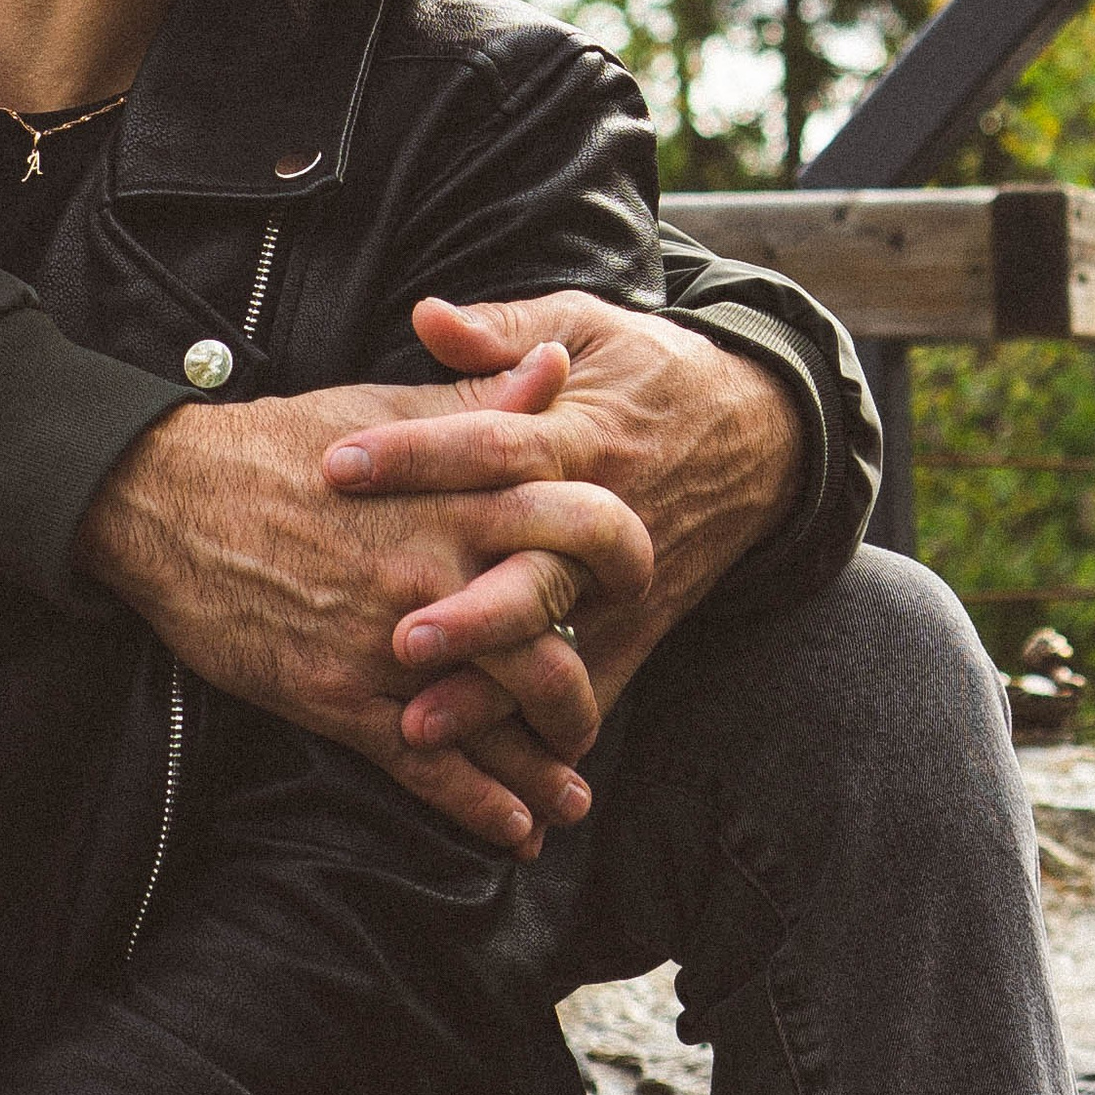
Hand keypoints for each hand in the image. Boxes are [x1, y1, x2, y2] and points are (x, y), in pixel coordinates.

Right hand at [73, 346, 650, 859]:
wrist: (171, 497)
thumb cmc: (285, 444)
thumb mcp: (390, 407)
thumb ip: (482, 397)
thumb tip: (560, 366)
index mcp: (459, 493)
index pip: (582, 524)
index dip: (626, 555)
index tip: (635, 584)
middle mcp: (438, 569)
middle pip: (554, 644)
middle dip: (585, 695)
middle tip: (589, 719)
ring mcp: (392, 639)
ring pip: (501, 718)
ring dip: (546, 768)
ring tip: (571, 796)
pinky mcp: (342, 695)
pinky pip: (429, 765)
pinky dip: (480, 807)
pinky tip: (514, 833)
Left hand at [327, 293, 804, 779]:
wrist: (757, 434)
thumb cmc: (648, 370)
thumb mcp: (584, 326)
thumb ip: (502, 329)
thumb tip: (425, 315)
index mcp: (576, 431)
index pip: (488, 442)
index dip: (413, 453)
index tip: (338, 464)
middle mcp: (600, 513)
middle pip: (531, 566)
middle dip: (466, 609)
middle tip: (397, 636)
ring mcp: (621, 582)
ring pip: (553, 643)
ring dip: (488, 690)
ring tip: (416, 724)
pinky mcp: (637, 626)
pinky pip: (590, 685)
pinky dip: (543, 732)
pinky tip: (489, 779)